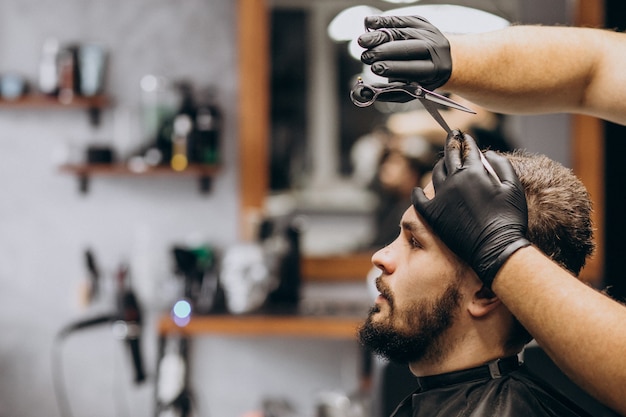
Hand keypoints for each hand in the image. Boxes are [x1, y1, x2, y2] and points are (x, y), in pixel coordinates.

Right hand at [358, 15, 451, 89]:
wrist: (439, 58)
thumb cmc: (420, 79)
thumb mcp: (410, 91)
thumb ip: (389, 93)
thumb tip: (365, 92)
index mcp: (436, 69)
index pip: (414, 68)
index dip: (394, 68)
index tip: (375, 68)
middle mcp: (435, 49)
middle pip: (409, 48)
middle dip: (385, 52)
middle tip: (366, 57)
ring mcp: (429, 33)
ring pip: (402, 32)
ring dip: (379, 36)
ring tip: (362, 42)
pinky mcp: (421, 21)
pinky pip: (401, 19)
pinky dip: (383, 21)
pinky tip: (369, 23)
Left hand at [411, 131, 530, 286]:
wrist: (495, 248)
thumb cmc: (509, 219)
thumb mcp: (513, 187)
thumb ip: (501, 165)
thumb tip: (489, 153)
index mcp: (474, 171)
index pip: (467, 149)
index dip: (466, 140)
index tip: (464, 135)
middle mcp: (454, 180)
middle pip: (449, 156)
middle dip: (451, 143)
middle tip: (452, 135)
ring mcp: (441, 196)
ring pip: (435, 174)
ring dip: (439, 165)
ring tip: (442, 162)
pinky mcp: (432, 214)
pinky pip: (419, 198)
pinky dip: (418, 192)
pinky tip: (417, 190)